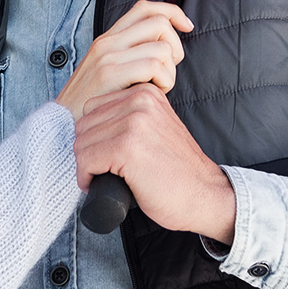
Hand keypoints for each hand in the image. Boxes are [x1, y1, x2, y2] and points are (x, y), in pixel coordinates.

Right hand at [56, 1, 191, 121]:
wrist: (61, 127)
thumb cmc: (91, 107)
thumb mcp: (108, 74)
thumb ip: (130, 57)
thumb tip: (164, 48)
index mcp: (108, 38)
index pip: (145, 8)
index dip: (172, 12)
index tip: (187, 26)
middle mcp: (107, 42)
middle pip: (159, 23)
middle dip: (176, 46)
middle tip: (169, 70)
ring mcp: (108, 56)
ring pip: (161, 47)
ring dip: (170, 70)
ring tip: (158, 87)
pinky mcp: (110, 74)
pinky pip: (154, 66)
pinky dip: (164, 81)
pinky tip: (154, 94)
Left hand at [74, 84, 236, 241]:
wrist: (205, 195)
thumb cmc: (179, 170)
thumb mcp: (156, 127)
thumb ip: (131, 116)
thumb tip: (89, 124)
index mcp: (145, 93)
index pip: (93, 107)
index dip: (93, 135)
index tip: (103, 155)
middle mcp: (139, 101)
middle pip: (84, 124)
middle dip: (86, 150)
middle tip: (99, 170)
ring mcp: (133, 122)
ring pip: (82, 142)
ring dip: (85, 165)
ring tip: (99, 177)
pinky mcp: (127, 147)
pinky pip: (86, 160)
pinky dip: (85, 176)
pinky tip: (96, 184)